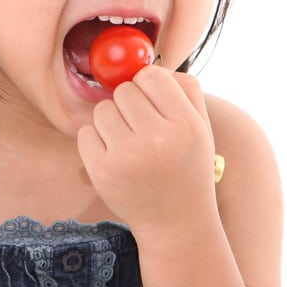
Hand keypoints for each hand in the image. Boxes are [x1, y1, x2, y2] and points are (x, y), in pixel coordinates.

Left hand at [76, 65, 216, 234]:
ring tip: (129, 144)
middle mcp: (157, 140)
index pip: (152, 76)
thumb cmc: (188, 168)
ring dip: (111, 122)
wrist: (177, 224)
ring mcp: (127, 157)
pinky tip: (114, 158)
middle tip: (141, 128)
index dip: (149, 86)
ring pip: (102, 110)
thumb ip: (184, 89)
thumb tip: (147, 63)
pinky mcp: (102, 172)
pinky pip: (85, 133)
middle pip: (124, 90)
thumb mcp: (201, 128)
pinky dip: (95, 141)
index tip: (153, 104)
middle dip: (130, 104)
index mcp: (186, 125)